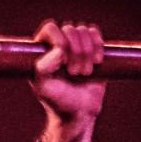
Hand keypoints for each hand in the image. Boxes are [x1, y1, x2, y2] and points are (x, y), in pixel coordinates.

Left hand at [31, 20, 105, 141]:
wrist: (79, 112)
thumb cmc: (58, 101)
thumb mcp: (44, 88)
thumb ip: (42, 69)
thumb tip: (58, 49)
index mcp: (42, 49)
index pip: (51, 28)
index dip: (60, 42)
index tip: (63, 62)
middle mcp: (58, 43)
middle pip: (70, 29)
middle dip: (76, 52)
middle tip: (74, 73)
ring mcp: (75, 44)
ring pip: (84, 30)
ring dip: (87, 53)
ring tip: (84, 73)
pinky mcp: (92, 48)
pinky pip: (95, 33)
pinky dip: (98, 47)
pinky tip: (97, 62)